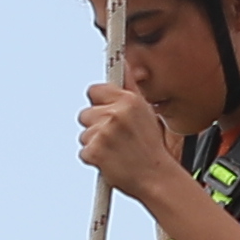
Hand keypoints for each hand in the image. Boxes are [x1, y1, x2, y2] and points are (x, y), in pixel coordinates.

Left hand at [76, 75, 191, 208]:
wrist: (157, 179)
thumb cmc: (150, 147)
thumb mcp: (146, 112)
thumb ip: (129, 86)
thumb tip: (123, 60)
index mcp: (128, 101)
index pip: (94, 90)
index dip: (99, 103)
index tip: (107, 114)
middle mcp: (116, 113)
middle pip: (85, 114)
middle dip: (95, 127)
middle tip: (116, 139)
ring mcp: (104, 133)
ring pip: (83, 134)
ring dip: (95, 144)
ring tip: (116, 152)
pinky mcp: (94, 151)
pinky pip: (83, 152)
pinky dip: (94, 159)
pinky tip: (111, 162)